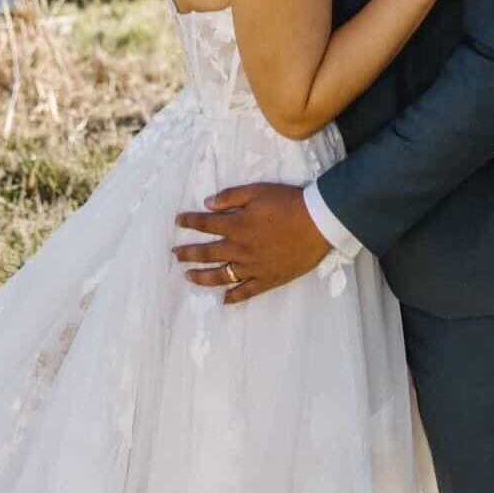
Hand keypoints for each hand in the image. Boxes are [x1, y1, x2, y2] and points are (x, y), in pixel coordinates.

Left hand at [173, 184, 330, 303]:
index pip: (205, 225)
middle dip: (188, 254)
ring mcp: (252, 268)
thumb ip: (231, 197)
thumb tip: (207, 203)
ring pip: (221, 276)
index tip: (178, 221)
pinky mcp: (267, 279)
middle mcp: (239, 250)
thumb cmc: (288, 203)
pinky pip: (246, 291)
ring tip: (188, 277)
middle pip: (207, 254)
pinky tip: (223, 300)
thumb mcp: (257, 191)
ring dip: (202, 277)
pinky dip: (234, 297)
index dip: (189, 222)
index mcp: (236, 226)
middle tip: (175, 255)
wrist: (317, 223)